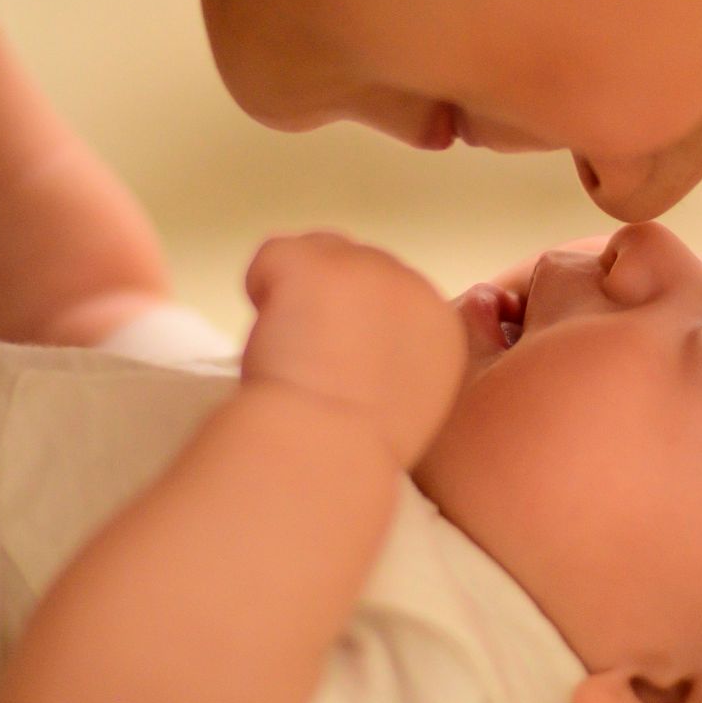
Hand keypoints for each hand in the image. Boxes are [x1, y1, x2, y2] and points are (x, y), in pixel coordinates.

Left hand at [240, 233, 463, 466]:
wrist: (324, 450)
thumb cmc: (353, 448)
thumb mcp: (407, 403)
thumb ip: (399, 357)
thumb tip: (364, 339)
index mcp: (440, 326)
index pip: (391, 292)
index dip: (354, 322)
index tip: (339, 365)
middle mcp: (412, 285)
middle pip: (356, 264)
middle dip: (328, 302)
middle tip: (310, 359)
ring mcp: (365, 267)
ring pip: (316, 251)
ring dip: (297, 291)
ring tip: (291, 349)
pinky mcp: (317, 263)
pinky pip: (274, 254)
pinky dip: (261, 285)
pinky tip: (271, 332)